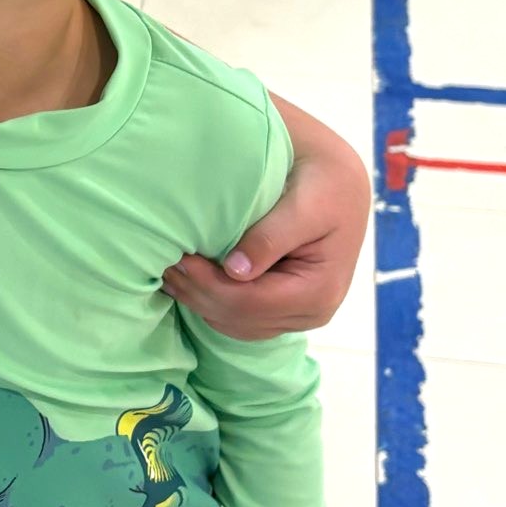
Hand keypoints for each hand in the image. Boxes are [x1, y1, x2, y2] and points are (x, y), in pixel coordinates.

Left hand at [162, 115, 369, 339]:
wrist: (339, 181)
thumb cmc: (325, 184)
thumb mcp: (304, 204)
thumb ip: (271, 237)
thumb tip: (235, 271)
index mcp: (319, 291)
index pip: (250, 304)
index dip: (208, 286)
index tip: (179, 259)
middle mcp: (313, 313)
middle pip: (240, 319)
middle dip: (198, 294)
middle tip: (165, 263)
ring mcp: (299, 316)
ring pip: (237, 325)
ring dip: (201, 301)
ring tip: (171, 272)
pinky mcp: (285, 309)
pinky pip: (242, 319)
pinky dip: (213, 303)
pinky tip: (190, 281)